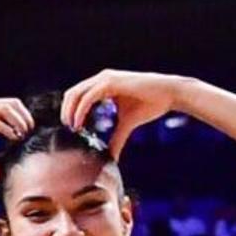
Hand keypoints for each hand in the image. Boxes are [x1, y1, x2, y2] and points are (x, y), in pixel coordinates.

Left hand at [58, 70, 183, 157]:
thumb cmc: (151, 104)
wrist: (170, 93)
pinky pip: (88, 96)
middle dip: (65, 111)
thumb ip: (116, 138)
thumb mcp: (127, 123)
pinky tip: (78, 123)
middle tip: (66, 129)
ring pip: (77, 93)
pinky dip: (80, 110)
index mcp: (103, 85)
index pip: (77, 95)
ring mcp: (106, 78)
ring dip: (70, 112)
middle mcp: (102, 79)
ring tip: (71, 127)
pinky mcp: (111, 82)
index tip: (70, 128)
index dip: (70, 110)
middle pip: (72, 93)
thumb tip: (111, 157)